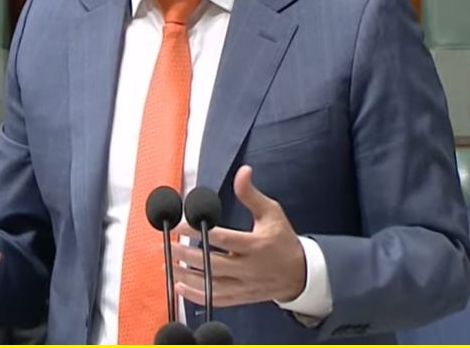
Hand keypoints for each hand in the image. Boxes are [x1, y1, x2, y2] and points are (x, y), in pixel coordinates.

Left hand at [171, 165, 305, 305]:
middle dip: (187, 255)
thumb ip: (251, 194)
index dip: (198, 231)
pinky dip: (198, 295)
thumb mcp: (272, 213)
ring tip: (169, 266)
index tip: (178, 224)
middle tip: (168, 246)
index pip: (222, 238)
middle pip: (213, 264)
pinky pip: (217, 299)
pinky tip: (180, 287)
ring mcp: (245, 285)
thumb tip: (243, 171)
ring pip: (212, 285)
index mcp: (256, 245)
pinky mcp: (242, 297)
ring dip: (188, 277)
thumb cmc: (283, 240)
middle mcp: (249, 267)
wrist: (301, 274)